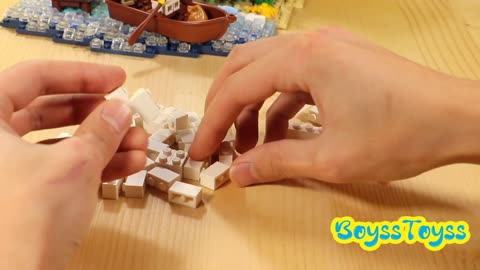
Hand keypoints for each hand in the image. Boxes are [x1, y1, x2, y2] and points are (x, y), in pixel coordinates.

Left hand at [0, 61, 146, 269]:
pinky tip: (128, 165)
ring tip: (140, 145)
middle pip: (49, 111)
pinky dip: (95, 165)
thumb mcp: (74, 165)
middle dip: (97, 115)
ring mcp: (6, 172)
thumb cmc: (27, 221)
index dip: (81, 76)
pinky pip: (61, 169)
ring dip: (105, 143)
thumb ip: (101, 131)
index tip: (117, 79)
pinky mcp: (23, 195)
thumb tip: (120, 110)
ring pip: (60, 143)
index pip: (34, 78)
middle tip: (127, 115)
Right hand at [189, 28, 479, 185]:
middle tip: (215, 140)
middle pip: (244, 67)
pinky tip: (278, 133)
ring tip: (248, 145)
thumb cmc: (401, 133)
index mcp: (304, 58)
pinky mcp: (340, 59)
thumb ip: (277, 163)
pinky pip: (294, 78)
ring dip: (251, 106)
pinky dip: (279, 104)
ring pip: (268, 70)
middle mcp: (310, 42)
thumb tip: (239, 173)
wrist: (460, 118)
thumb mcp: (332, 158)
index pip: (238, 87)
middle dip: (224, 106)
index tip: (200, 151)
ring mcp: (327, 47)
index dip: (213, 122)